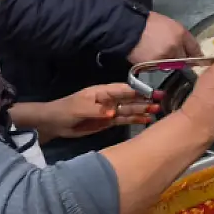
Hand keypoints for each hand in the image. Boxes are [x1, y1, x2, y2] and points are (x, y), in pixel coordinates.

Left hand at [36, 84, 159, 138]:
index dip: (137, 90)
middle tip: (160, 101)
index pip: (123, 89)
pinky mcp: (107, 122)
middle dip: (144, 99)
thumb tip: (113, 113)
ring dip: (142, 110)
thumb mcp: (79, 109)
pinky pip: (123, 120)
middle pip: (129, 99)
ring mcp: (108, 111)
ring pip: (128, 110)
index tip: (152, 92)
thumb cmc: (65, 110)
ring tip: (157, 111)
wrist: (53, 123)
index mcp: (102, 91)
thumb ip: (97, 110)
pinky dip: (134, 120)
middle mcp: (108, 99)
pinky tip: (146, 120)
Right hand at [127, 12, 197, 64]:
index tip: (196, 60)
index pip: (195, 49)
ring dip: (168, 63)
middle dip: (181, 60)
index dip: (196, 56)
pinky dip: (156, 65)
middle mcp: (176, 46)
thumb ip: (178, 35)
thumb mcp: (167, 24)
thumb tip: (184, 46)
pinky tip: (150, 57)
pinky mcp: (155, 65)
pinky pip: (159, 68)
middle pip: (184, 60)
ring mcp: (166, 57)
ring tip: (157, 55)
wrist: (128, 28)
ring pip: (171, 65)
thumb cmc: (147, 23)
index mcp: (181, 33)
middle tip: (172, 57)